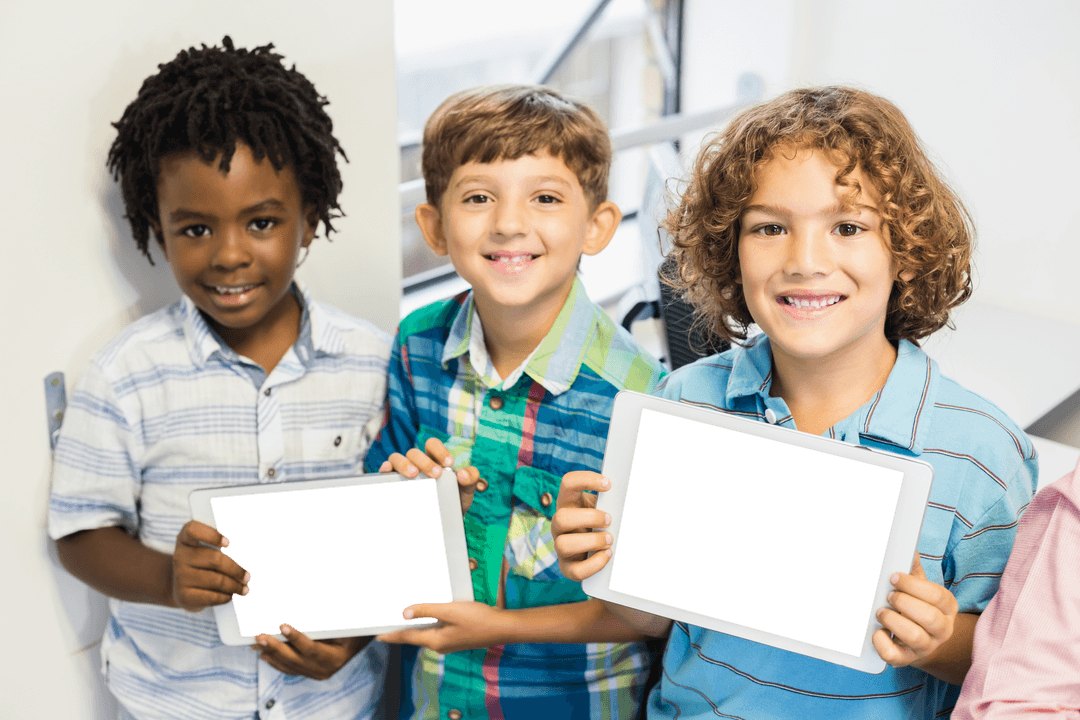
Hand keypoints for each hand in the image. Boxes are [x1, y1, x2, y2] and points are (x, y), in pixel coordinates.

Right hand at [170, 520, 248, 611]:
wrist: (182, 587)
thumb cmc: (202, 562)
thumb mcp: (206, 549)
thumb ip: (222, 547)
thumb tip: (247, 557)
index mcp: (185, 538)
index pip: (193, 530)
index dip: (212, 535)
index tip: (228, 543)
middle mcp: (180, 556)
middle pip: (215, 559)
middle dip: (236, 570)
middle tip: (248, 577)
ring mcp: (180, 576)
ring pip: (216, 580)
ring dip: (235, 586)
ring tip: (245, 589)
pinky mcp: (184, 595)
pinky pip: (211, 597)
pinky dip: (225, 597)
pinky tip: (230, 596)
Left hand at [253, 624, 371, 679]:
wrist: (358, 641)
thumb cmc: (351, 629)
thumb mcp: (343, 625)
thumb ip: (325, 622)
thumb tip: (307, 614)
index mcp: (336, 657)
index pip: (312, 649)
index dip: (296, 638)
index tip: (283, 625)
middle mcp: (325, 670)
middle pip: (296, 660)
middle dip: (276, 647)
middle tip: (261, 636)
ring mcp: (317, 673)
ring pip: (290, 666)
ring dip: (272, 653)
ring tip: (258, 643)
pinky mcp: (309, 673)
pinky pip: (290, 669)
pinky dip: (276, 661)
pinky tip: (264, 653)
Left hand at [376, 602, 506, 653]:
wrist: (502, 628)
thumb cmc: (478, 619)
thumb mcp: (450, 611)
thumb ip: (427, 610)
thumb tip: (404, 612)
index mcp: (435, 640)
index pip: (406, 637)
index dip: (391, 635)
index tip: (377, 635)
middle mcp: (439, 645)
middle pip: (414, 636)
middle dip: (401, 629)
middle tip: (387, 621)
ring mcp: (448, 643)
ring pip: (425, 633)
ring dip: (414, 625)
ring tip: (403, 616)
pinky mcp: (456, 637)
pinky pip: (436, 631)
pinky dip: (427, 623)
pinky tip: (428, 615)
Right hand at [379, 438, 480, 512]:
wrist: (443, 522)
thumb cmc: (453, 501)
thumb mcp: (466, 491)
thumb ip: (471, 479)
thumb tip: (462, 475)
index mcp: (434, 459)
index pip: (432, 445)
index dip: (440, 450)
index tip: (449, 463)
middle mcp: (416, 462)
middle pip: (414, 452)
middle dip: (424, 461)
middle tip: (436, 475)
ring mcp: (402, 471)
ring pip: (397, 458)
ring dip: (404, 464)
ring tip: (413, 475)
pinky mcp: (391, 482)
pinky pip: (384, 471)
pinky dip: (385, 469)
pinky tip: (388, 473)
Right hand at [551, 471, 612, 581]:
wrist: (597, 549)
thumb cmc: (602, 522)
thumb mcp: (604, 507)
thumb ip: (612, 500)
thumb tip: (633, 491)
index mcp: (569, 503)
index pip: (568, 483)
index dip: (586, 480)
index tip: (608, 485)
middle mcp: (559, 525)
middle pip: (561, 518)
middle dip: (589, 519)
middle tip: (610, 520)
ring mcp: (560, 546)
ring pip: (563, 545)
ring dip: (592, 541)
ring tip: (610, 539)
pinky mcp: (567, 567)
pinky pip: (576, 571)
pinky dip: (595, 563)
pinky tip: (607, 555)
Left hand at [873, 554, 958, 668]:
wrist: (919, 640)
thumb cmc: (918, 607)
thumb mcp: (920, 588)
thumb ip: (914, 571)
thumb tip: (909, 550)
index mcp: (947, 608)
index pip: (937, 596)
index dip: (913, 585)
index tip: (894, 577)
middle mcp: (942, 629)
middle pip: (930, 618)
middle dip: (904, 603)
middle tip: (888, 596)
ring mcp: (926, 647)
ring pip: (915, 637)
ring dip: (893, 621)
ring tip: (881, 611)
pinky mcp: (907, 660)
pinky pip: (895, 656)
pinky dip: (882, 643)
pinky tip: (877, 631)